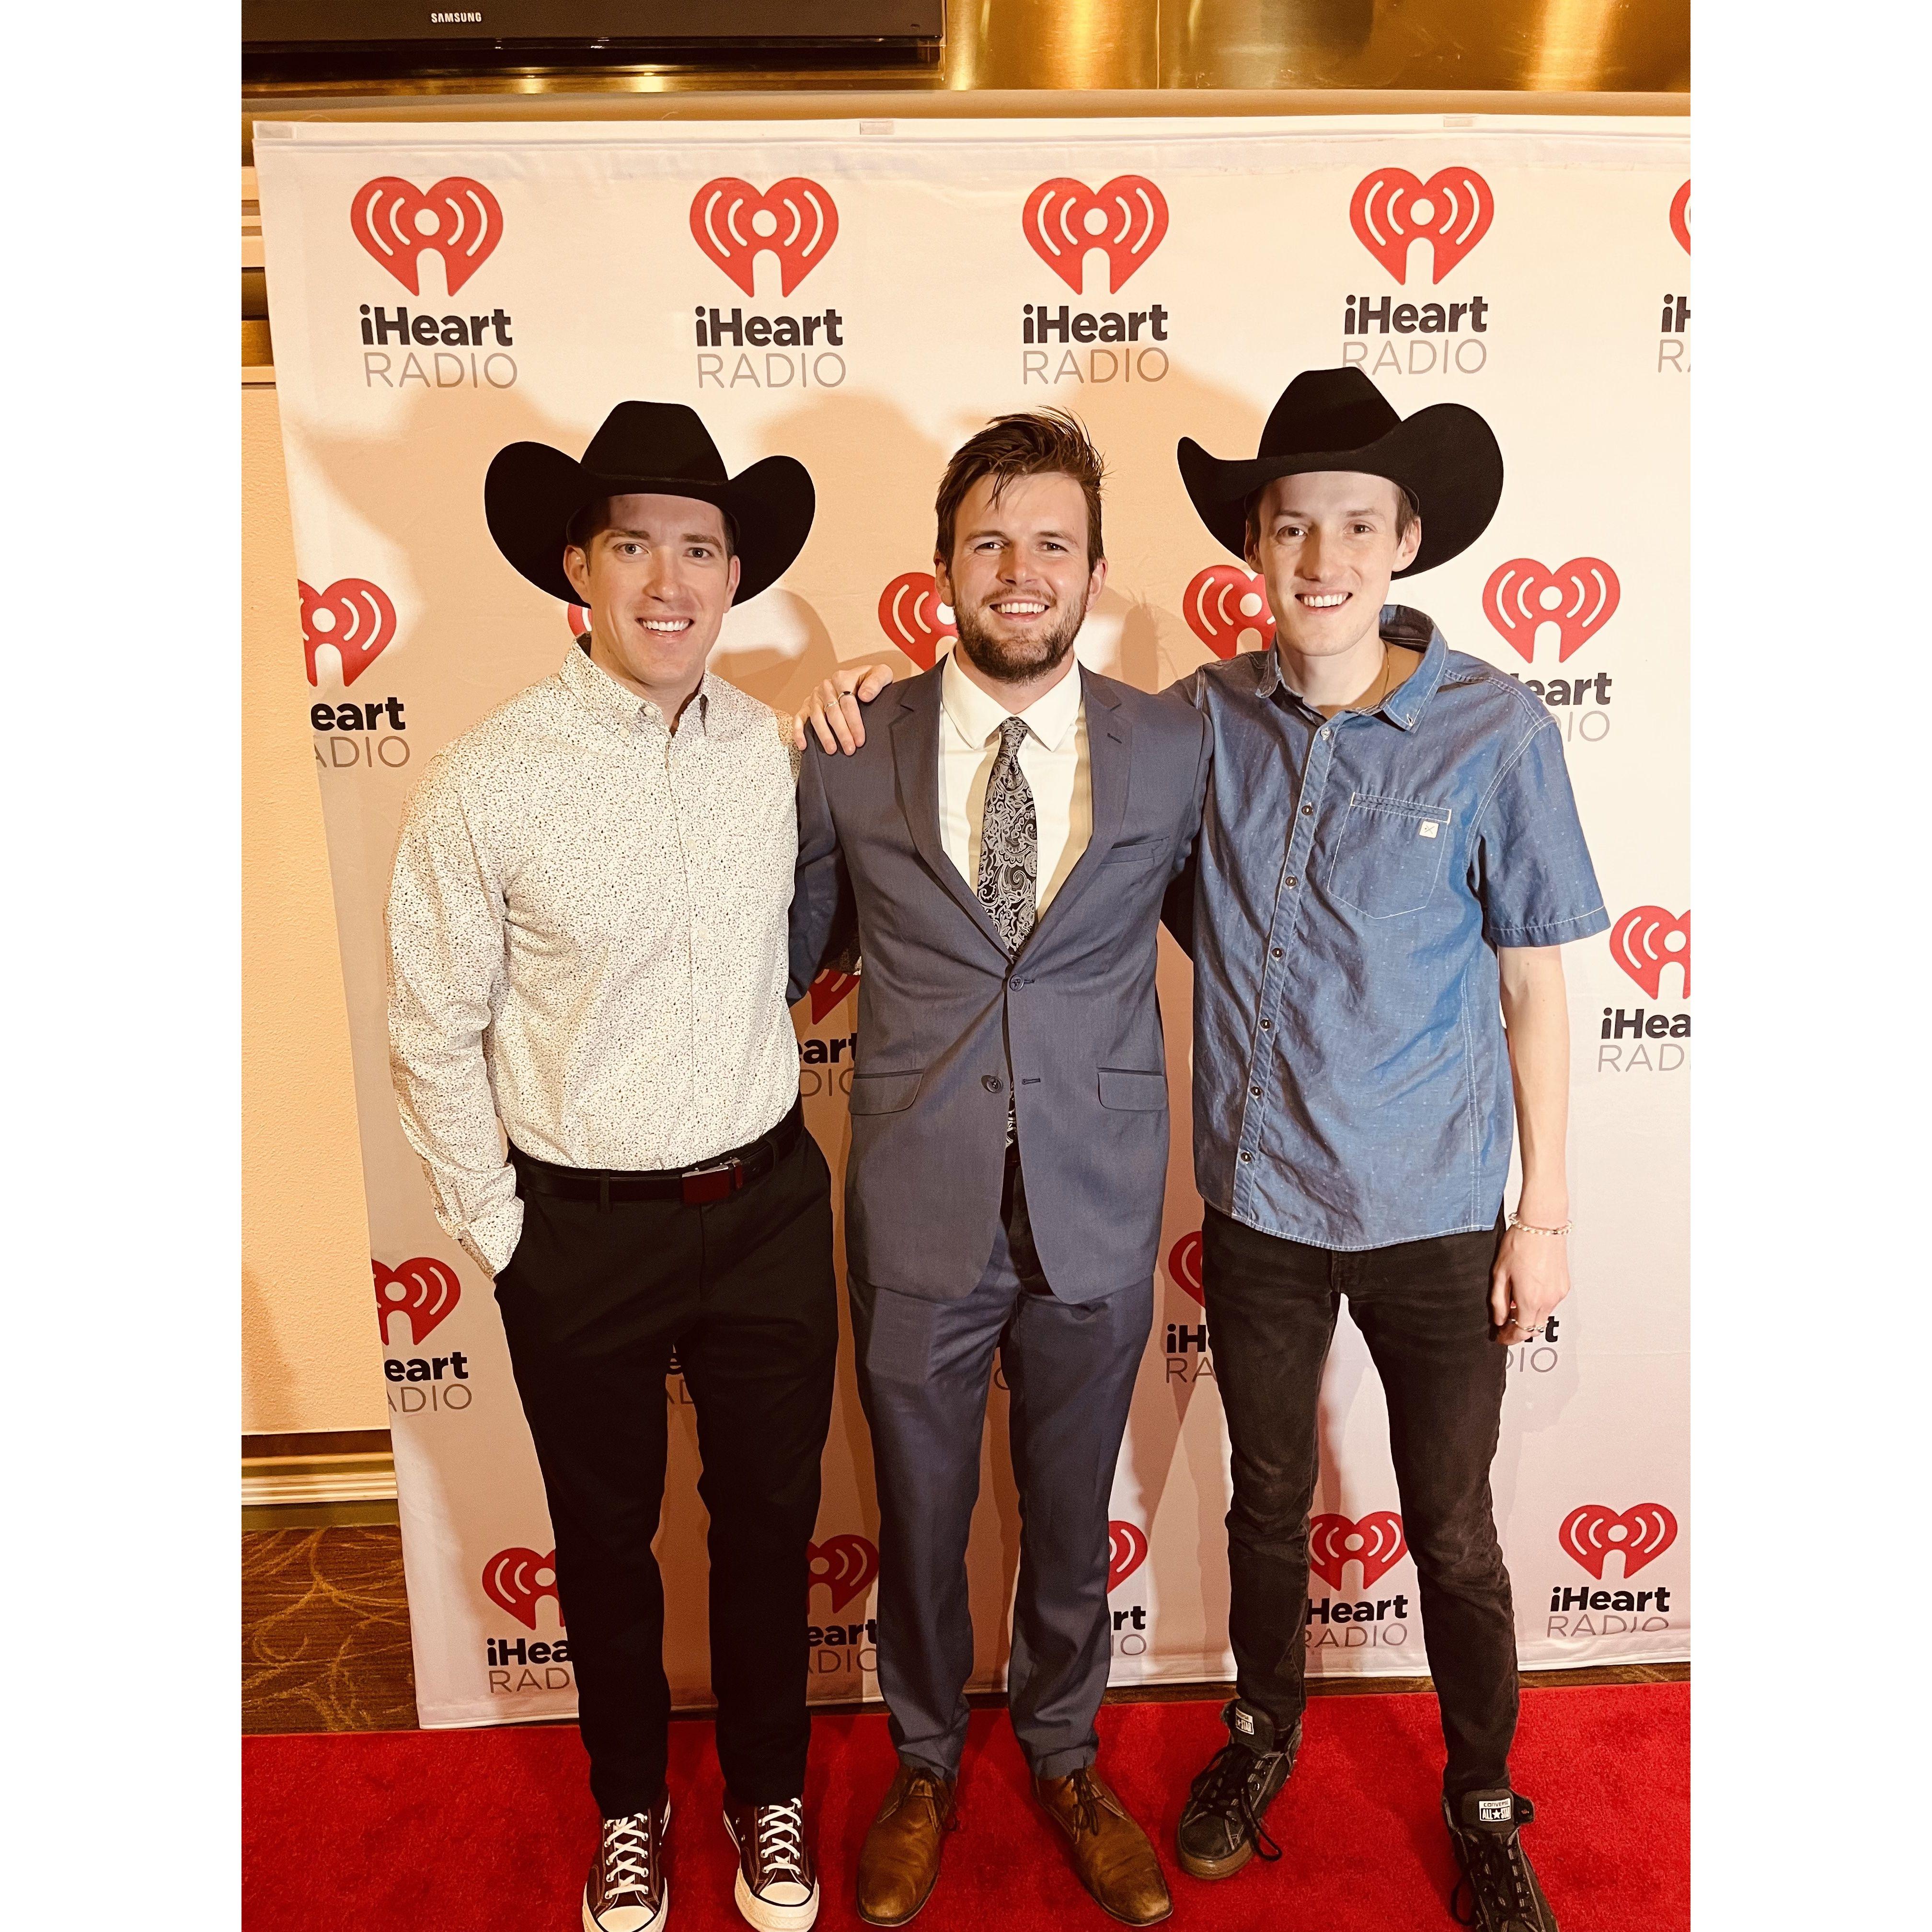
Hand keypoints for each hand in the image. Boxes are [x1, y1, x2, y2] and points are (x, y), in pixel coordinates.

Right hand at [790, 663, 894, 752]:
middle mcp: (826, 686)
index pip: (847, 703)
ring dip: (823, 735)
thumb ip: (876, 682)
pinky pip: (799, 718)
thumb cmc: (870, 680)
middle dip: (841, 733)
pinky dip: (798, 731)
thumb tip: (864, 696)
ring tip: (832, 750)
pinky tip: (803, 745)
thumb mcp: (881, 674)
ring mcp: (815, 696)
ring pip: (817, 717)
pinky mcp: (807, 705)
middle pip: (832, 712)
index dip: (854, 723)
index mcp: (842, 678)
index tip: (860, 740)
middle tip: (849, 749)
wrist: (861, 678)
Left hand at [1490, 1222, 1570, 1344]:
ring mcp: (1558, 1294)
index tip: (1501, 1336)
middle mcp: (1548, 1300)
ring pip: (1543, 1316)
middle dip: (1519, 1330)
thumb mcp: (1499, 1273)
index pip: (1521, 1332)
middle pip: (1534, 1328)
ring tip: (1514, 1304)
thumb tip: (1498, 1319)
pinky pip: (1550, 1303)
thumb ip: (1498, 1301)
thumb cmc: (1520, 1243)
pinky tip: (1527, 1292)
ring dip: (1529, 1316)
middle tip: (1505, 1325)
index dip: (1509, 1338)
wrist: (1542, 1226)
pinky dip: (1539, 1304)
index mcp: (1530, 1299)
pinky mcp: (1564, 1286)